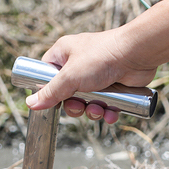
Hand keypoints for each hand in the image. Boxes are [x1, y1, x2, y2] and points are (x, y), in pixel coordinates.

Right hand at [25, 29, 156, 123]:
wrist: (138, 54)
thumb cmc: (102, 56)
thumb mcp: (70, 77)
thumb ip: (50, 92)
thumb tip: (30, 103)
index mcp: (65, 53)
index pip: (47, 72)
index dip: (48, 88)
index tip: (52, 99)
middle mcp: (80, 63)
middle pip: (67, 93)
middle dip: (74, 106)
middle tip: (79, 106)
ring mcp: (98, 75)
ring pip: (87, 101)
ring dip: (92, 111)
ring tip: (99, 109)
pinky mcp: (114, 85)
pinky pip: (105, 104)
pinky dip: (108, 112)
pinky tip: (112, 114)